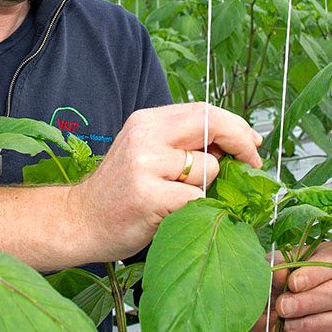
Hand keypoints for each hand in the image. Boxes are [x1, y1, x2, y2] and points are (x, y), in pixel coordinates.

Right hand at [71, 102, 262, 261]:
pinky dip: (195, 209)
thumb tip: (236, 145)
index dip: (235, 125)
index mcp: (147, 122)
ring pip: (209, 168)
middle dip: (241, 144)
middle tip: (252, 165)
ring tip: (181, 198)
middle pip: (210, 125)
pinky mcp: (147, 196)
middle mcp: (145, 136)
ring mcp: (144, 165)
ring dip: (208, 187)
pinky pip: (196, 198)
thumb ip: (183, 144)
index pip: (203, 110)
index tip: (253, 143)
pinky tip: (173, 214)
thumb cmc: (121, 193)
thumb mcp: (147, 154)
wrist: (78, 221)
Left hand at [239, 242, 331, 331]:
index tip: (292, 283)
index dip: (313, 274)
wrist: (269, 310)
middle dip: (310, 302)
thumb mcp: (272, 269)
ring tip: (284, 325)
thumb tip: (279, 272)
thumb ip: (276, 268)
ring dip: (312, 325)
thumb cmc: (277, 281)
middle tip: (283, 307)